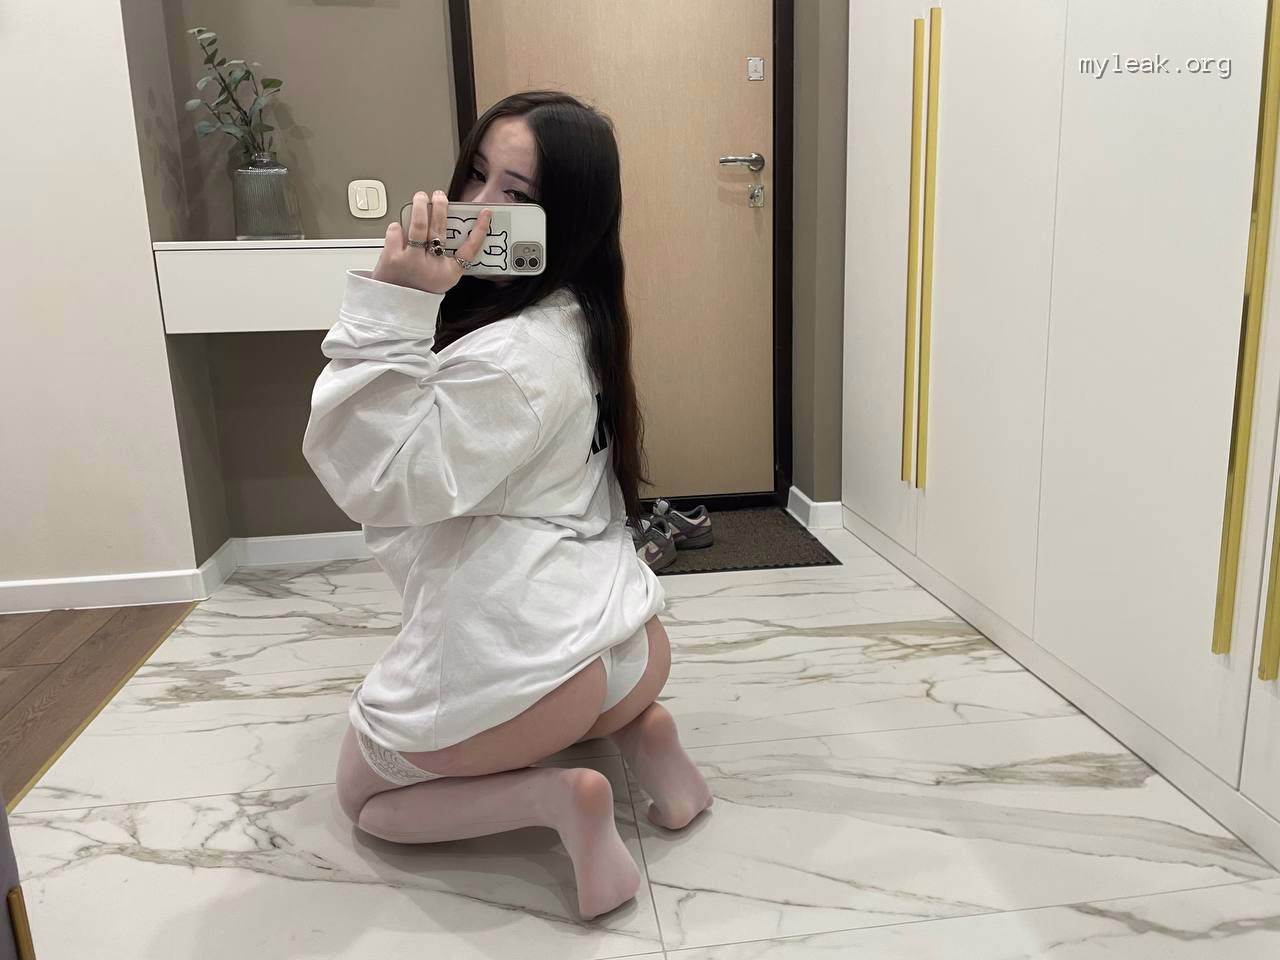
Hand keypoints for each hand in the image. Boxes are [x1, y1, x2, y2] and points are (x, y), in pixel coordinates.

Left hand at [373, 190, 492, 294]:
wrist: (393, 305)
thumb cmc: (417, 289)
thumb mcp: (440, 277)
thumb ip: (446, 256)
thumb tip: (444, 224)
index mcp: (448, 273)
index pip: (469, 249)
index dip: (479, 230)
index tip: (485, 215)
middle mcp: (431, 267)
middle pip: (441, 230)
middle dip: (441, 208)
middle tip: (439, 196)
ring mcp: (411, 262)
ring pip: (419, 225)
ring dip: (420, 206)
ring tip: (420, 197)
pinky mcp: (392, 258)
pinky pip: (396, 231)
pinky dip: (397, 227)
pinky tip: (399, 230)